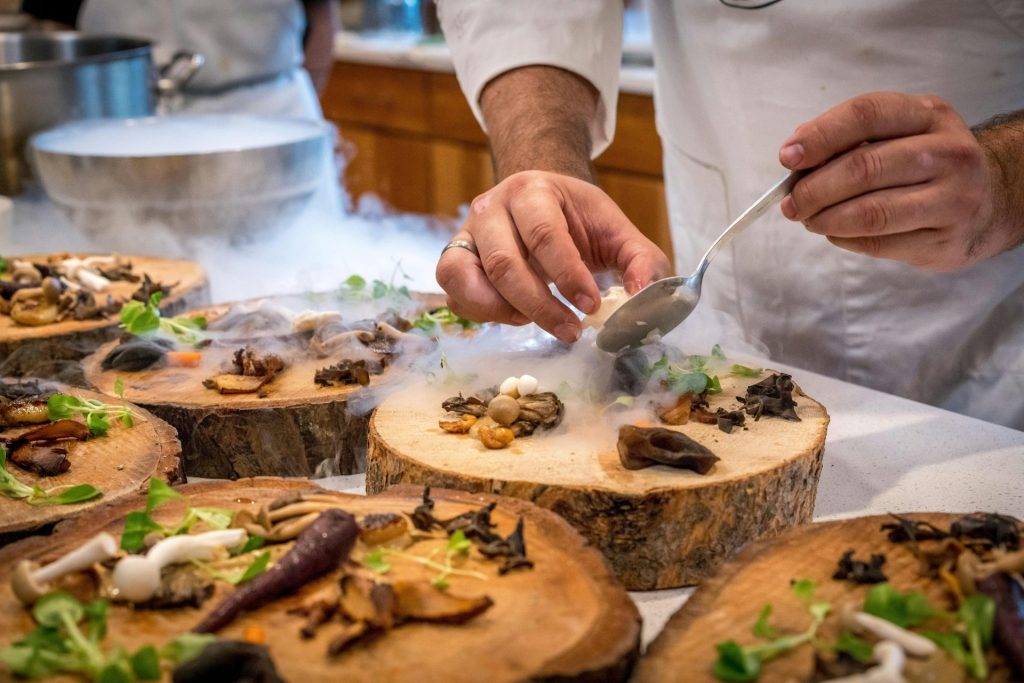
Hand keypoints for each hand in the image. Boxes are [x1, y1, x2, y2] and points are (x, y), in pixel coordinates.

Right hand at [436, 171, 670, 342]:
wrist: (539, 202)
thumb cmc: (578, 220)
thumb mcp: (616, 231)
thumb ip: (642, 262)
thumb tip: (643, 300)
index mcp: (532, 190)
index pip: (545, 235)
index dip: (568, 275)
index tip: (591, 307)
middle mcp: (491, 207)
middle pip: (504, 263)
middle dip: (539, 306)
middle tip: (570, 331)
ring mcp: (465, 234)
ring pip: (466, 279)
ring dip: (503, 312)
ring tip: (535, 322)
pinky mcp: (454, 261)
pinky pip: (454, 294)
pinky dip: (482, 314)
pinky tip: (515, 316)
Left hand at [778, 92, 1011, 270]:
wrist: (989, 202)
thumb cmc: (926, 165)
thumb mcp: (899, 134)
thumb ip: (850, 139)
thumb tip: (795, 156)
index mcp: (930, 115)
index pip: (867, 114)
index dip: (821, 135)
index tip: (787, 158)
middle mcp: (949, 152)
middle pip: (864, 167)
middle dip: (814, 188)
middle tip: (791, 203)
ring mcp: (953, 199)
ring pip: (871, 212)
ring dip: (825, 219)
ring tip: (809, 219)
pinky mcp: (946, 240)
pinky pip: (879, 242)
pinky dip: (845, 239)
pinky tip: (836, 232)